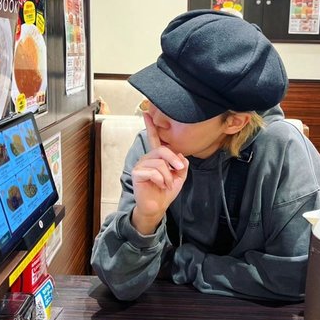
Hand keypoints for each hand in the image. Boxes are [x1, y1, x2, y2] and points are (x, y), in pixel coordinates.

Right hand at [131, 113, 188, 234]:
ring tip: (166, 184)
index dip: (150, 126)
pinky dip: (161, 180)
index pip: (154, 138)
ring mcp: (141, 165)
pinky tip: (160, 185)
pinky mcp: (137, 173)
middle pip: (163, 150)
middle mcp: (147, 158)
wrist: (158, 206)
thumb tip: (179, 155)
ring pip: (160, 163)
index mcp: (157, 157)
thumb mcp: (179, 176)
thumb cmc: (166, 191)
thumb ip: (181, 164)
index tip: (147, 113)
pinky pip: (154, 172)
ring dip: (168, 176)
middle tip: (178, 170)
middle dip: (174, 161)